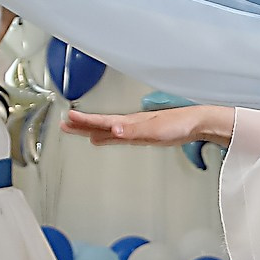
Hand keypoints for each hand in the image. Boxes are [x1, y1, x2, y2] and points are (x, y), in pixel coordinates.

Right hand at [64, 106, 232, 147]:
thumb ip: (132, 131)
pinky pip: (118, 135)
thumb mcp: (154, 131)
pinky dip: (106, 136)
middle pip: (100, 125)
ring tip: (74, 130)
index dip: (84, 122)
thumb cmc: (178, 125)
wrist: (196, 123)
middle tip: (63, 125)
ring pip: (107, 129)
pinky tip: (102, 139)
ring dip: (90, 130)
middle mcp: (129, 124)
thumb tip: (113, 131)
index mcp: (129, 122)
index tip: (67, 120)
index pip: (101, 122)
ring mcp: (135, 128)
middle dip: (81, 125)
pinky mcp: (142, 134)